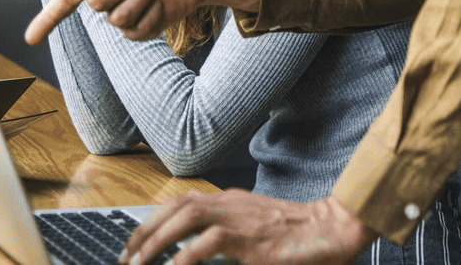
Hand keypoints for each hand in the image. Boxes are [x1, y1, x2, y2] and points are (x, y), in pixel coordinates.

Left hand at [119, 191, 375, 264]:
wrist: (333, 229)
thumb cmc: (299, 234)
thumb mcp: (257, 228)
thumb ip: (230, 234)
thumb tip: (200, 250)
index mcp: (232, 201)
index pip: (182, 201)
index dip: (154, 219)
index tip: (135, 243)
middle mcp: (232, 204)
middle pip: (177, 205)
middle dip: (146, 229)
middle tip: (127, 257)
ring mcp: (241, 219)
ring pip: (188, 216)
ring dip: (158, 239)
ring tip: (140, 262)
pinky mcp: (252, 240)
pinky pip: (211, 241)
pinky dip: (186, 255)